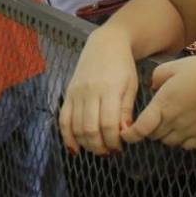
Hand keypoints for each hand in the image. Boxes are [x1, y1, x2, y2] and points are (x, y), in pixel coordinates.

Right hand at [59, 29, 138, 155]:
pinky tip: (75, 148)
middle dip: (100, 146)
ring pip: (76, 127)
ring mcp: (76, 93)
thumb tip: (124, 133)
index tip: (120, 147)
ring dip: (86, 144)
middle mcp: (89, 92)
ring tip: (97, 149)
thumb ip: (126, 110)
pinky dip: (67, 136)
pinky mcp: (68, 94)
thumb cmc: (123, 66)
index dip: (113, 140)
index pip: (108, 123)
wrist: (106, 44)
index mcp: (109, 89)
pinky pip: (63, 119)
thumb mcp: (131, 86)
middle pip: (90, 128)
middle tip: (109, 152)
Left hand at [121, 54, 195, 149]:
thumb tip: (152, 87)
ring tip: (170, 120)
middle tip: (151, 117)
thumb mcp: (175, 66)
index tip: (125, 133)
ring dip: (164, 134)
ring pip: (168, 142)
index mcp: (163, 105)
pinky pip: (186, 145)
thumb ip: (158, 76)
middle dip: (148, 129)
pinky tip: (185, 127)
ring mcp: (189, 131)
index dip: (129, 134)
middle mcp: (173, 122)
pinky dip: (181, 140)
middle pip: (153, 136)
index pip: (140, 129)